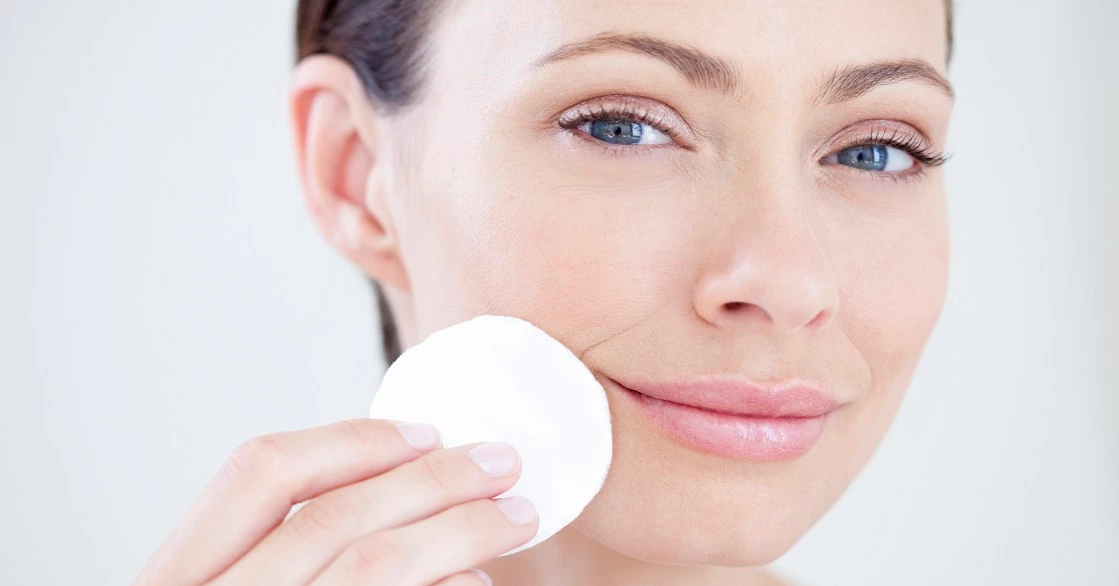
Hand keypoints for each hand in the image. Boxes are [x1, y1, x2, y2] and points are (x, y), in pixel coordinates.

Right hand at [133, 419, 536, 584]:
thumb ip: (286, 553)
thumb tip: (406, 484)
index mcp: (179, 578)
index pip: (258, 474)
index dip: (350, 441)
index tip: (426, 434)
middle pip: (330, 517)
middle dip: (431, 480)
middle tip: (501, 464)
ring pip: (372, 566)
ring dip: (459, 529)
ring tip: (517, 517)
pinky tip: (480, 583)